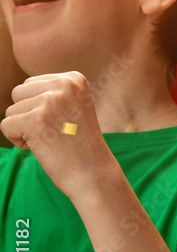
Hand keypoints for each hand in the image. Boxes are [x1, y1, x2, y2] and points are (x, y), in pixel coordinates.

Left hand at [0, 72, 115, 197]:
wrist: (93, 172)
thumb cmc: (79, 144)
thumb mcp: (71, 106)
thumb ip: (50, 92)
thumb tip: (19, 89)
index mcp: (75, 79)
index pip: (32, 84)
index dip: (40, 108)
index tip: (63, 122)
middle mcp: (64, 85)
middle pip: (18, 93)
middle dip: (28, 115)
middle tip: (55, 132)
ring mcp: (51, 102)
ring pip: (11, 111)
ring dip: (24, 129)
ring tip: (51, 139)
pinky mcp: (35, 120)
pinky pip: (6, 126)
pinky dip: (18, 141)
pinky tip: (42, 147)